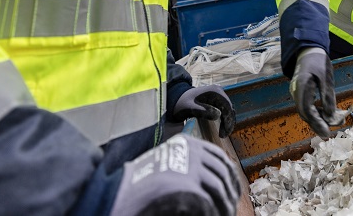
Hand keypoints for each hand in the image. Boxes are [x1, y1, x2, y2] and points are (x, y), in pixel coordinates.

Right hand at [110, 134, 239, 215]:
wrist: (119, 193)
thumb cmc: (140, 183)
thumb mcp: (168, 163)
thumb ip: (186, 164)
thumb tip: (211, 179)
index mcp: (188, 144)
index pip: (219, 157)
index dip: (229, 175)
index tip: (233, 189)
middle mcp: (193, 152)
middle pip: (223, 174)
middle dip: (230, 192)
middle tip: (230, 207)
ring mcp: (192, 167)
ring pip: (220, 190)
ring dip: (224, 206)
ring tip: (224, 215)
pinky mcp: (190, 186)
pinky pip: (210, 204)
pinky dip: (213, 213)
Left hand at [174, 85, 235, 137]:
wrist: (177, 98)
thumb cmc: (182, 103)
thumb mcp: (190, 108)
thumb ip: (202, 111)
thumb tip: (218, 116)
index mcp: (214, 92)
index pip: (227, 106)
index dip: (228, 120)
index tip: (224, 132)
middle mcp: (219, 91)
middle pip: (229, 108)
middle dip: (228, 122)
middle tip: (224, 135)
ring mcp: (218, 94)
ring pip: (228, 109)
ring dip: (227, 121)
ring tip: (223, 133)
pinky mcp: (216, 99)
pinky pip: (224, 109)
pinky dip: (224, 118)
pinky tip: (222, 127)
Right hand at [290, 47, 348, 137]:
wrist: (308, 51)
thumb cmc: (318, 61)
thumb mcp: (326, 77)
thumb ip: (328, 96)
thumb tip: (330, 116)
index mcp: (302, 86)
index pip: (307, 110)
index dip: (317, 123)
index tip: (326, 132)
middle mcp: (296, 92)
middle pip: (305, 114)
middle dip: (317, 124)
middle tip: (329, 133)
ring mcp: (297, 93)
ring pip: (306, 112)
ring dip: (318, 119)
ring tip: (332, 123)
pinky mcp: (301, 94)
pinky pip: (308, 106)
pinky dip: (317, 112)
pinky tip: (327, 114)